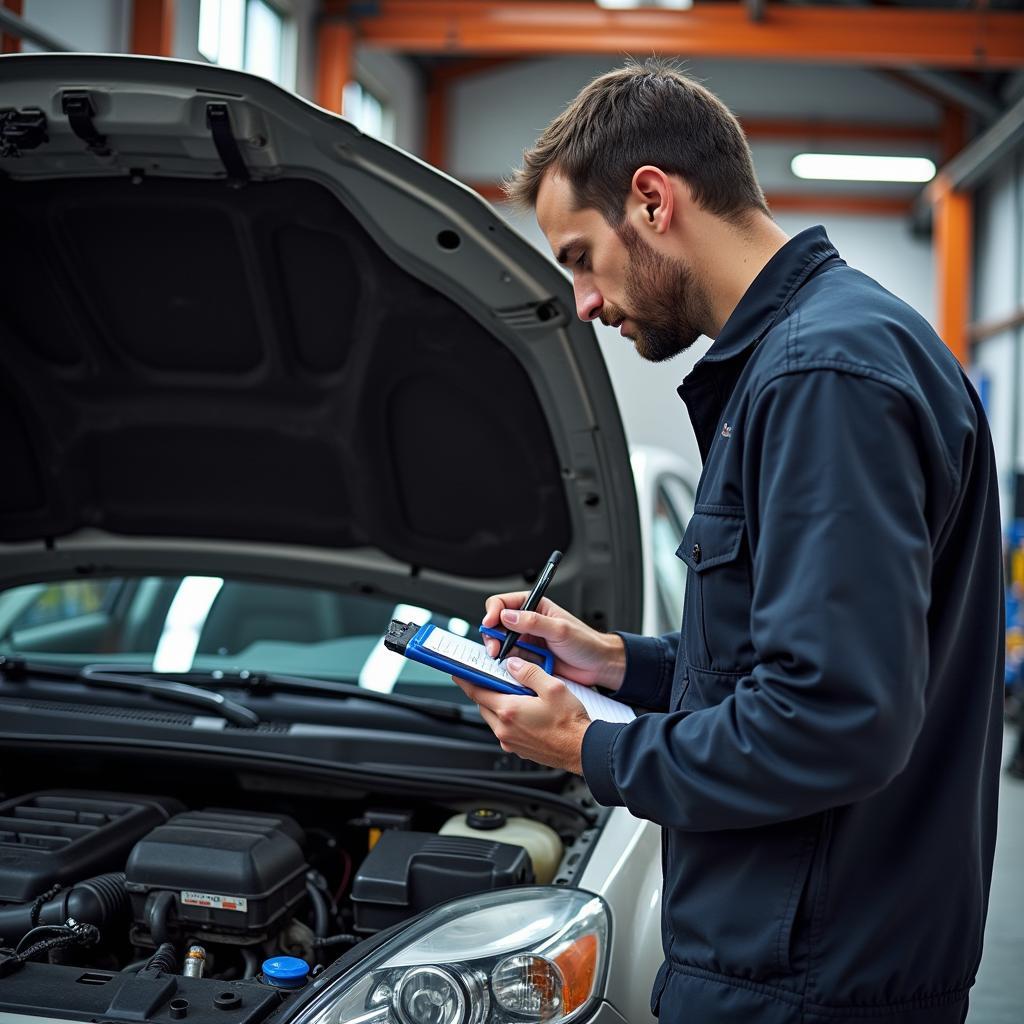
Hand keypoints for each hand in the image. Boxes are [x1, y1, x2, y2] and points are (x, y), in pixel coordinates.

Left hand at [453, 658, 590, 772]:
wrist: (582, 750)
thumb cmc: (570, 723)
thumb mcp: (552, 687)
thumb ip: (529, 672)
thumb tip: (513, 665)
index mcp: (509, 711)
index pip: (477, 692)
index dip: (466, 680)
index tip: (459, 672)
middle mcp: (505, 729)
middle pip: (484, 705)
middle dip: (486, 690)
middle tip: (493, 678)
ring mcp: (511, 741)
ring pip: (493, 718)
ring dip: (497, 705)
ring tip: (515, 694)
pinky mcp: (519, 749)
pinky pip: (505, 730)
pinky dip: (508, 718)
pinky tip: (524, 711)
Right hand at [482, 592, 625, 690]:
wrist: (598, 666)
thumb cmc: (586, 643)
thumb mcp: (560, 629)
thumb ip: (533, 621)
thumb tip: (507, 616)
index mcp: (535, 606)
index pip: (504, 603)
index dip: (493, 612)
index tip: (490, 623)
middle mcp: (528, 622)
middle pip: (497, 624)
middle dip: (492, 635)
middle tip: (495, 648)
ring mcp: (527, 641)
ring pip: (501, 643)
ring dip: (498, 650)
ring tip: (501, 658)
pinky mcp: (528, 659)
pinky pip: (510, 660)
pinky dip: (507, 664)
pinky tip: (510, 667)